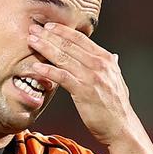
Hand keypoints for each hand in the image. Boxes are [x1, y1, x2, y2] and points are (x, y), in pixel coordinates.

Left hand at [28, 22, 137, 144]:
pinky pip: (62, 77)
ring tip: (31, 42)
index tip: (48, 26)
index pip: (80, 38)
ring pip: (63, 57)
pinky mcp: (84, 91)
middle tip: (33, 29)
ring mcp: (92, 77)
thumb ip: (112, 67)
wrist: (121, 127)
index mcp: (106, 59)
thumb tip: (114, 56)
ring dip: (45, 48)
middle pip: (69, 45)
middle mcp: (100, 64)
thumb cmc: (115, 106)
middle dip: (49, 35)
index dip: (62, 30)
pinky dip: (47, 70)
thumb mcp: (117, 81)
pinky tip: (35, 67)